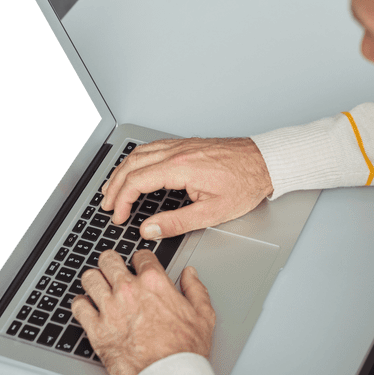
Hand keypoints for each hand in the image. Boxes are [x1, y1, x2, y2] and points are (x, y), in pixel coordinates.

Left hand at [71, 249, 214, 374]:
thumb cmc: (185, 350)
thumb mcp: (203, 314)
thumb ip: (195, 288)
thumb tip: (190, 274)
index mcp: (154, 282)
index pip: (140, 256)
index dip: (140, 259)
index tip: (139, 265)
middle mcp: (129, 291)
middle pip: (108, 260)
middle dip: (111, 262)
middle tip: (112, 269)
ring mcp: (110, 309)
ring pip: (89, 278)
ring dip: (94, 280)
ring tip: (97, 286)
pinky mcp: (96, 330)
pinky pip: (78, 306)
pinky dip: (81, 304)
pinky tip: (87, 307)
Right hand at [102, 137, 272, 237]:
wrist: (266, 162)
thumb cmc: (245, 184)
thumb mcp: (213, 212)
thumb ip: (177, 223)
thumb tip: (150, 229)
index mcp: (180, 167)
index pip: (137, 182)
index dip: (122, 201)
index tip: (118, 217)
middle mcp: (177, 152)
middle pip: (132, 165)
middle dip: (114, 187)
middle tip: (107, 206)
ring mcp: (181, 145)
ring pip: (139, 153)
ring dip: (121, 171)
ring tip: (112, 189)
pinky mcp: (187, 144)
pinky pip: (151, 148)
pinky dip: (136, 160)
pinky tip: (134, 169)